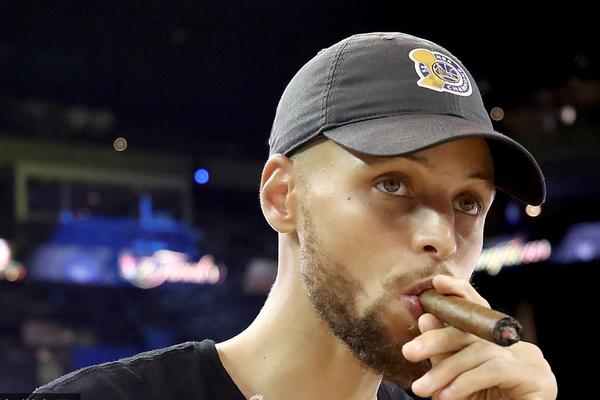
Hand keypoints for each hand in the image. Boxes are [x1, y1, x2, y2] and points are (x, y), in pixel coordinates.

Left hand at [401, 275, 556, 399]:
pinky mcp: (537, 377)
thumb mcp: (455, 377)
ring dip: (445, 371)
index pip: (479, 309)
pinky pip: (494, 370)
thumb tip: (425, 318)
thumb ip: (443, 352)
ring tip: (422, 389)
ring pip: (479, 353)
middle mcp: (513, 344)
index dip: (459, 292)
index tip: (437, 283)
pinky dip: (465, 382)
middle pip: (473, 332)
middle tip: (408, 352)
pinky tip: (447, 396)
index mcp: (495, 340)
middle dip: (436, 340)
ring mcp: (529, 358)